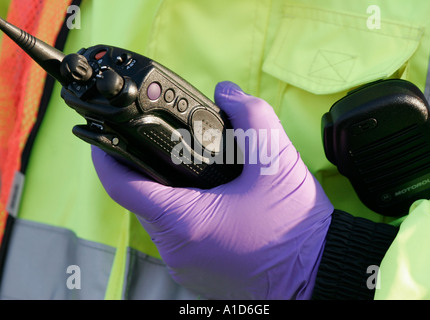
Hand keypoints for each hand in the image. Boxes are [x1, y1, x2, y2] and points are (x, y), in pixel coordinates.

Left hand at [91, 81, 333, 298]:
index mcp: (187, 223)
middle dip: (147, 169)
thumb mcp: (277, 161)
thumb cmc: (297, 228)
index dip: (107, 156)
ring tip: (191, 170)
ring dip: (167, 192)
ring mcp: (185, 267)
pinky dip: (183, 214)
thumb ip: (252, 115)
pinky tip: (208, 200)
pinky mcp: (197, 274)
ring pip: (159, 219)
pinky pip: (176, 237)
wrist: (319, 273)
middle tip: (164, 146)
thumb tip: (226, 93)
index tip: (105, 137)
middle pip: (140, 200)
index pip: (122, 186)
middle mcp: (178, 251)